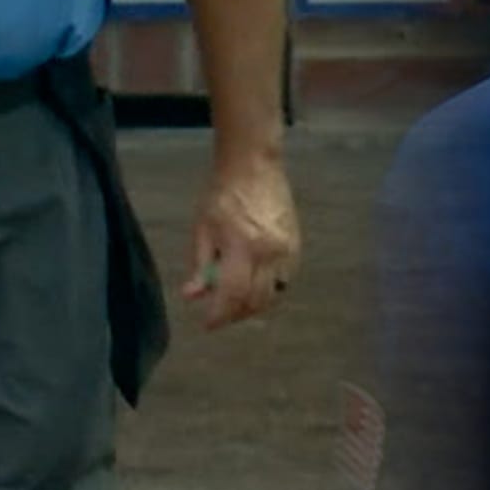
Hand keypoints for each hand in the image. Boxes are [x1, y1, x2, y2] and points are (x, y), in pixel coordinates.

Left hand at [185, 150, 299, 330]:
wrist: (253, 165)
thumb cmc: (222, 193)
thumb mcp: (202, 228)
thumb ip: (200, 264)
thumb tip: (193, 295)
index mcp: (243, 246)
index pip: (233, 295)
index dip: (219, 315)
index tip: (207, 324)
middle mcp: (270, 252)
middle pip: (256, 301)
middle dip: (235, 314)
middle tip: (219, 314)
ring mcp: (287, 250)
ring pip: (273, 295)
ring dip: (253, 305)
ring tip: (234, 301)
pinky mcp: (296, 245)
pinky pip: (284, 280)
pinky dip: (269, 289)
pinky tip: (253, 284)